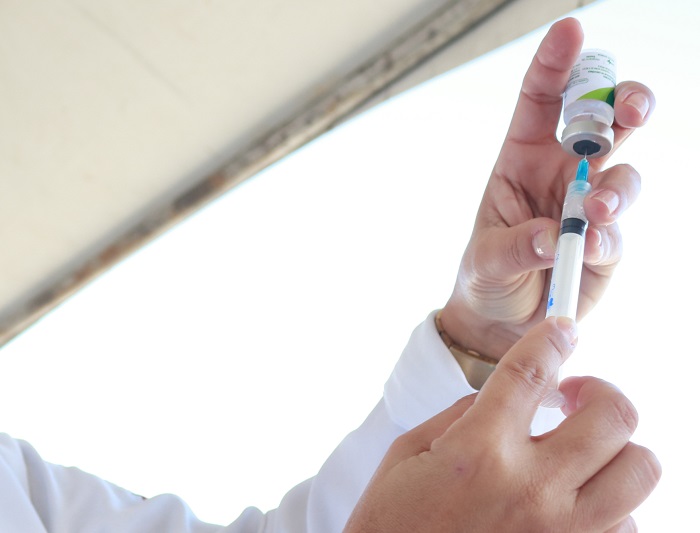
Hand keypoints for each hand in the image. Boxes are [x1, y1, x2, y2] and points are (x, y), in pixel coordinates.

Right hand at [344, 318, 660, 532]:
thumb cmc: (395, 521)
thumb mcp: (411, 452)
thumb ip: (463, 414)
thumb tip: (505, 393)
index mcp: (479, 451)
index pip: (531, 371)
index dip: (551, 338)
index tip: (562, 328)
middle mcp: (530, 488)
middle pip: (611, 417)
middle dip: (601, 390)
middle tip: (576, 395)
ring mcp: (560, 530)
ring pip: (639, 471)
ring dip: (615, 448)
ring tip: (583, 449)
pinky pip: (626, 522)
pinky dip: (609, 503)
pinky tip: (574, 498)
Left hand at [440, 18, 655, 358]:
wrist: (499, 323)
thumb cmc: (485, 277)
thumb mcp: (484, 259)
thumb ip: (516, 245)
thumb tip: (553, 235)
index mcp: (522, 157)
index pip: (542, 100)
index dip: (557, 63)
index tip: (571, 30)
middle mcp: (562, 173)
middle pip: (604, 121)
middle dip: (624, 103)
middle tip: (630, 109)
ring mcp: (588, 207)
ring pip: (624, 174)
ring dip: (618, 187)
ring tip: (595, 212)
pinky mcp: (606, 244)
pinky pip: (617, 231)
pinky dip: (607, 238)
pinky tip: (587, 249)